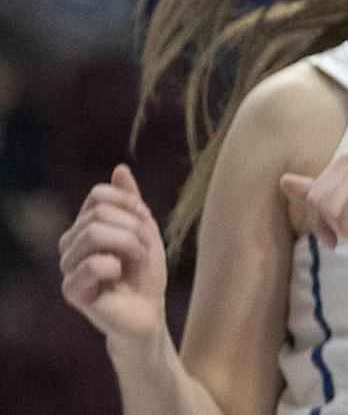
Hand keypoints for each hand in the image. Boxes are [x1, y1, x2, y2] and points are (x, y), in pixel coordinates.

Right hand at [58, 165, 168, 345]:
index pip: (98, 195)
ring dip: (129, 245)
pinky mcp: (71, 291)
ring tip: (135, 262)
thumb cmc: (144, 271)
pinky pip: (93, 263)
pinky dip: (117, 266)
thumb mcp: (144, 229)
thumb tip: (120, 169)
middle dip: (132, 228)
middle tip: (142, 249)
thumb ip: (130, 201)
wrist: (149, 309)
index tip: (145, 221)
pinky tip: (118, 278)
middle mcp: (69, 245)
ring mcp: (66, 268)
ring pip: (94, 232)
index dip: (129, 204)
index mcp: (83, 227)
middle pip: (98, 213)